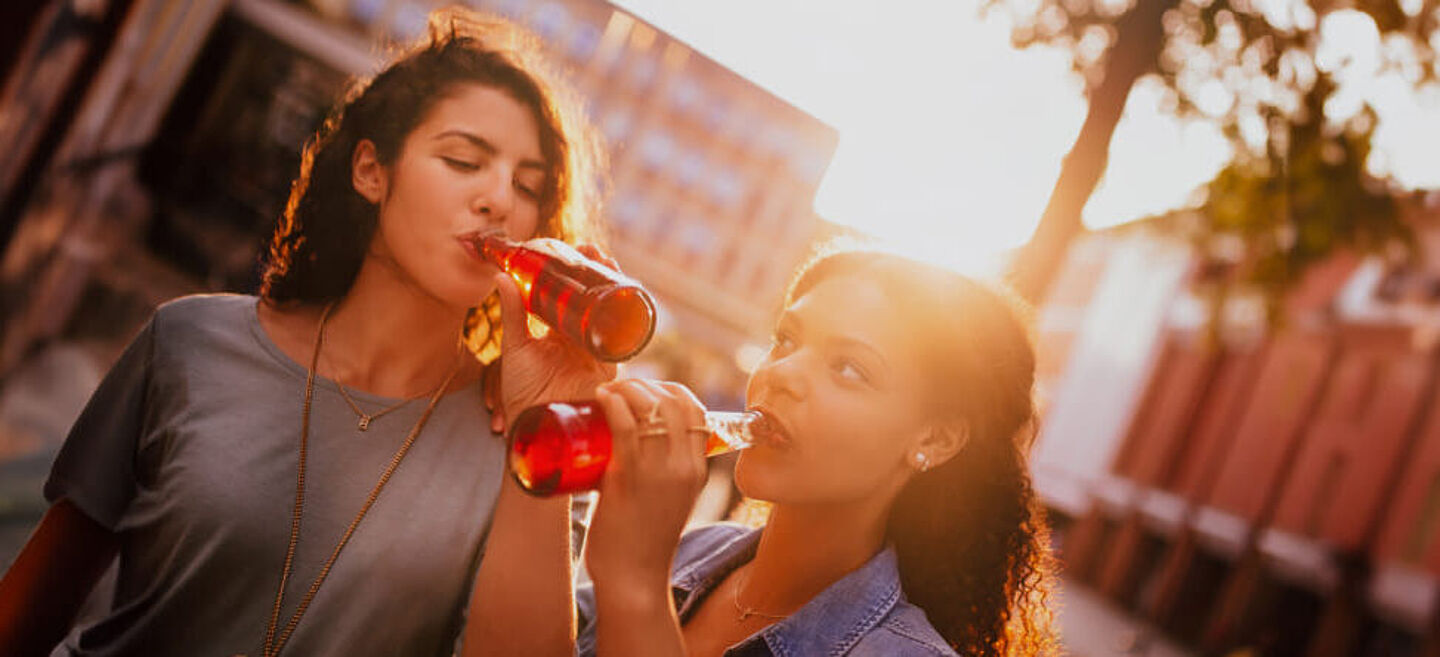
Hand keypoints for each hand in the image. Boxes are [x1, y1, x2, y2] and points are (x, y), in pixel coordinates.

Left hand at [484, 244, 619, 434]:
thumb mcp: (515, 347)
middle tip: (591, 249)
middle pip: (592, 298)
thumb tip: (500, 276)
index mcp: (556, 333)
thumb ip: (512, 314)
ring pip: (608, 311)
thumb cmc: (522, 393)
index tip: (571, 249)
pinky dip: (624, 315)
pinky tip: (623, 293)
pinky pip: (619, 336)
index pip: (568, 296)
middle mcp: (578, 339)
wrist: (538, 426)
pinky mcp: (608, 363)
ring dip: (610, 284)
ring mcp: (595, 350)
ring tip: (605, 260)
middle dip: (596, 272)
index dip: (572, 273)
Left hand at [585, 379, 708, 593]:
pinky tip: (601, 398)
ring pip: (649, 408)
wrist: (634, 582)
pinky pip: (624, 427)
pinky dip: (613, 404)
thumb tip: (632, 447)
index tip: (646, 390)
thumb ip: (661, 475)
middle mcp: (684, 467)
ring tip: (607, 391)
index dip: (669, 389)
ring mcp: (658, 473)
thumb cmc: (643, 542)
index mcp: (697, 470)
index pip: (695, 410)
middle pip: (673, 401)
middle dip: (645, 384)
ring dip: (626, 388)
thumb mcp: (669, 501)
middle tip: (620, 389)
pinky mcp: (629, 480)